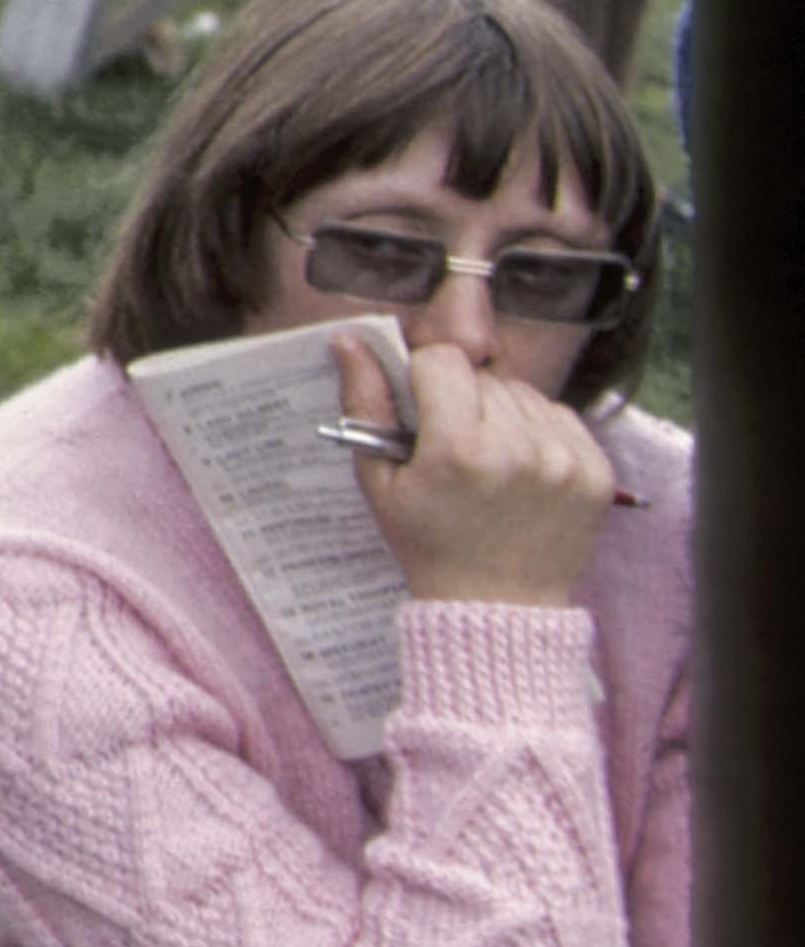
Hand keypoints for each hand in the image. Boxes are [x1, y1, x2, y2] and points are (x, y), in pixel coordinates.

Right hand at [340, 321, 622, 611]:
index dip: (423, 380)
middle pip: (484, 376)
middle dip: (463, 400)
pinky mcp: (597, 470)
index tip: (422, 413)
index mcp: (460, 449)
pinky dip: (538, 430)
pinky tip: (523, 466)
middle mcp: (520, 447)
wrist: (499, 606)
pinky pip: (560, 415)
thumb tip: (348, 340)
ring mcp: (566, 459)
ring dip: (503, 413)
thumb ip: (365, 403)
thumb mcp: (379, 480)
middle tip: (454, 446)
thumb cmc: (430, 544)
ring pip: (523, 392)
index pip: (442, 360)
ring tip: (490, 459)